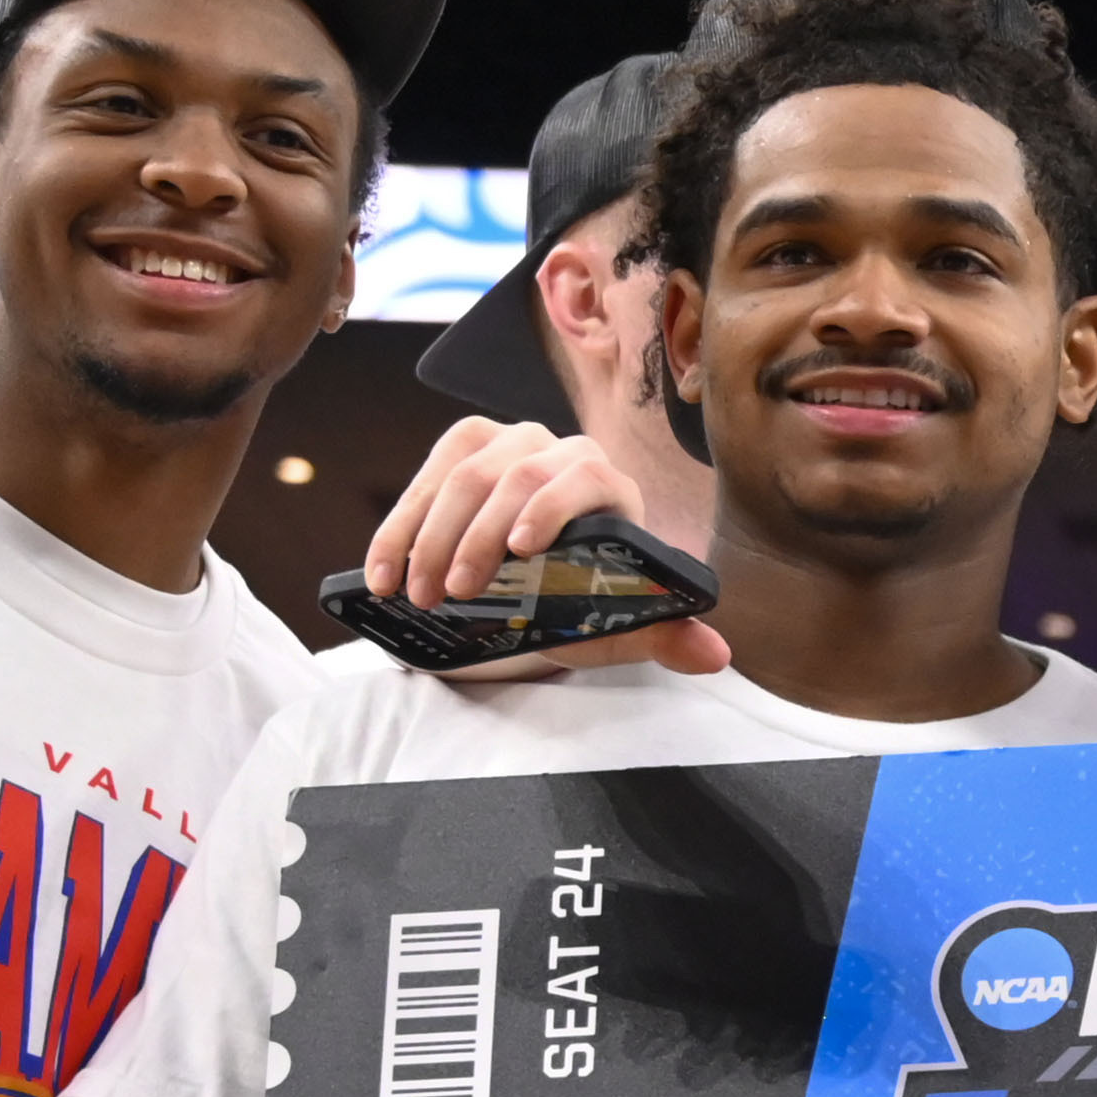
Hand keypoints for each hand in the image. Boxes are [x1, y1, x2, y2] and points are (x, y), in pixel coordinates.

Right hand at [368, 416, 729, 678]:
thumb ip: (660, 636)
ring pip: (465, 474)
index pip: (587, 477)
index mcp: (611, 487)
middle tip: (451, 594)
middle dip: (477, 537)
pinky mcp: (464, 444)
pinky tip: (383, 571)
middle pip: (516, 475)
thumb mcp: (615, 627)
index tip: (520, 551)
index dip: (552, 507)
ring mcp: (511, 442)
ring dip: (432, 535)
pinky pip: (427, 476)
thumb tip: (714, 654)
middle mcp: (564, 451)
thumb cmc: (581, 601)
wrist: (534, 585)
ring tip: (416, 590)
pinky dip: (401, 527)